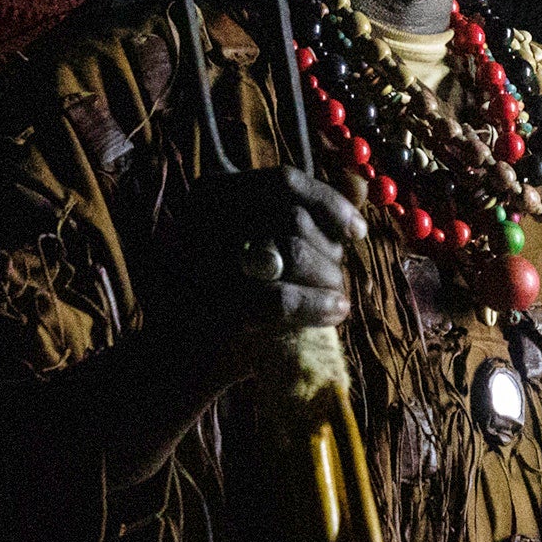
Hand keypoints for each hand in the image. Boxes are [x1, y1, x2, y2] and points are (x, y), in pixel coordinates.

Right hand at [169, 167, 364, 359]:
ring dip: (326, 278)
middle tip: (339, 279)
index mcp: (212, 193)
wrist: (180, 359)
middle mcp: (199, 216)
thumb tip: (361, 183)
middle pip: (292, 216)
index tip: (357, 232)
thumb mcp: (269, 249)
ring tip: (335, 298)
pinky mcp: (209, 305)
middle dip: (328, 251)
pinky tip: (334, 312)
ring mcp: (199, 258)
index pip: (283, 182)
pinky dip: (315, 305)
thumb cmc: (231, 300)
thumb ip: (311, 216)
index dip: (329, 203)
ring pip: (291, 252)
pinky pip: (280, 299)